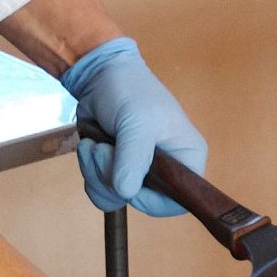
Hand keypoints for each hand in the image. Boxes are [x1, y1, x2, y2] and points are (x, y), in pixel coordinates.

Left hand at [59, 37, 208, 216]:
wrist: (98, 75)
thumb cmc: (129, 91)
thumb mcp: (137, 123)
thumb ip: (134, 158)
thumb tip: (126, 192)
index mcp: (187, 158)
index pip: (179, 200)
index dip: (152, 201)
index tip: (129, 185)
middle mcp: (167, 169)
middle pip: (141, 200)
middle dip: (113, 177)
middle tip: (103, 150)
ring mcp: (140, 170)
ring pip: (115, 196)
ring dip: (96, 173)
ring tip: (95, 145)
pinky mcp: (116, 168)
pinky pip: (101, 189)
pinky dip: (89, 170)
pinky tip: (90, 146)